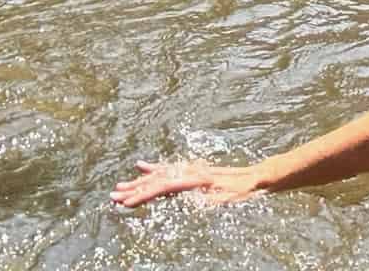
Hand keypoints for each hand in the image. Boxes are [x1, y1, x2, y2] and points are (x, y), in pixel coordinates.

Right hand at [111, 157, 263, 207]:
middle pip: (157, 180)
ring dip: (139, 181)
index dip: (145, 195)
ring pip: (159, 174)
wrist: (255, 177)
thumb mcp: (230, 198)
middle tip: (113, 197)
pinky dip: (153, 168)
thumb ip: (215, 199)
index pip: (164, 188)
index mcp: (195, 179)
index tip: (127, 202)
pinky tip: (141, 166)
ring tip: (120, 187)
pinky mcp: (193, 170)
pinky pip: (169, 168)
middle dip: (134, 189)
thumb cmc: (244, 191)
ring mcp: (191, 169)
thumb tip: (199, 200)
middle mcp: (190, 171)